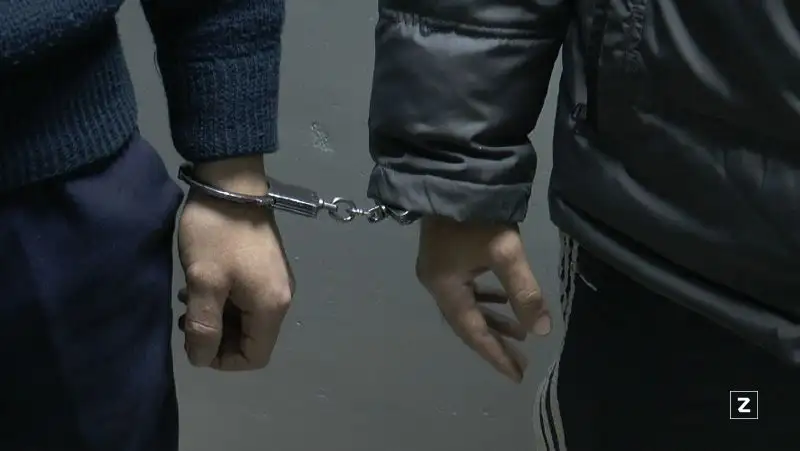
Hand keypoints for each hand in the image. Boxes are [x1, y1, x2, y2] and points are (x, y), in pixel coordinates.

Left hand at [176, 156, 293, 370]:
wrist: (231, 183)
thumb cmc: (217, 235)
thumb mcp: (204, 283)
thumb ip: (203, 327)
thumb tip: (202, 358)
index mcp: (271, 307)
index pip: (254, 357)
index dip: (223, 360)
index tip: (194, 340)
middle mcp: (282, 298)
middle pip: (252, 339)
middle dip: (218, 336)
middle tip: (187, 318)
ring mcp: (276, 280)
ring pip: (247, 318)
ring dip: (219, 317)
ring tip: (190, 300)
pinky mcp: (266, 266)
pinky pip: (248, 298)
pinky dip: (226, 300)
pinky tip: (204, 283)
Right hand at [415, 216, 550, 382]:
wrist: (452, 174)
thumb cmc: (477, 216)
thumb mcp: (505, 253)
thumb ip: (524, 292)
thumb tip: (542, 331)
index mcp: (444, 287)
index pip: (472, 331)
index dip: (495, 354)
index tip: (516, 375)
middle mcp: (435, 282)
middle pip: (466, 322)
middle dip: (494, 342)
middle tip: (520, 362)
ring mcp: (437, 268)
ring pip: (466, 306)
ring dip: (491, 320)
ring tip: (518, 334)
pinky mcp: (444, 255)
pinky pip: (465, 289)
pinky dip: (485, 300)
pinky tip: (501, 299)